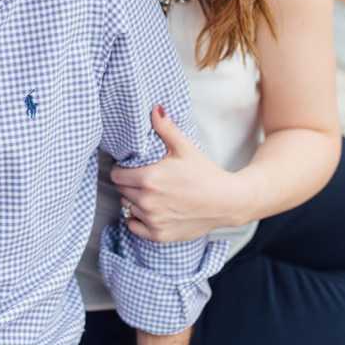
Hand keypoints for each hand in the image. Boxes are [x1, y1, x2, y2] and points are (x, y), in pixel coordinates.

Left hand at [112, 106, 245, 240]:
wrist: (227, 201)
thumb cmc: (206, 173)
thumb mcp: (185, 148)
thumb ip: (166, 129)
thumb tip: (154, 109)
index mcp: (149, 178)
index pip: (116, 175)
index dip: (124, 170)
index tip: (134, 169)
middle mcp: (147, 201)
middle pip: (121, 191)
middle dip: (130, 184)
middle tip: (147, 180)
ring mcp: (152, 220)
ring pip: (128, 208)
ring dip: (135, 201)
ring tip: (154, 195)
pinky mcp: (158, 235)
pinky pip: (134, 227)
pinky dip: (139, 220)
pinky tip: (154, 211)